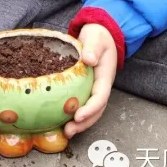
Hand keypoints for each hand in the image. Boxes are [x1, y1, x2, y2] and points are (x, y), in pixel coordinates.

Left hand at [63, 23, 117, 138]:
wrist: (100, 34)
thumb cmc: (98, 36)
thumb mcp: (96, 38)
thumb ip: (93, 48)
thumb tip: (88, 59)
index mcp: (105, 76)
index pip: (100, 96)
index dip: (90, 108)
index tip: (78, 115)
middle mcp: (100, 86)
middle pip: (96, 110)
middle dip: (84, 122)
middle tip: (69, 131)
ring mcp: (93, 88)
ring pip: (90, 110)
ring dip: (80, 123)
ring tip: (65, 132)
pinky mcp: (84, 88)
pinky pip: (81, 103)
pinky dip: (73, 114)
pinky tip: (60, 120)